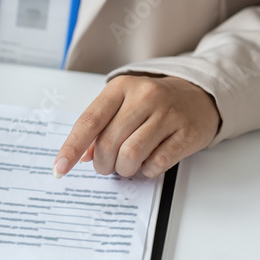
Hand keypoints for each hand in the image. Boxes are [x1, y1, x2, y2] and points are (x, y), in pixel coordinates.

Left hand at [53, 74, 220, 178]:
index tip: (59, 168)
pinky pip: (157, 163)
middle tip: (107, 167)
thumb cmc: (154, 103)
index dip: (71, 148)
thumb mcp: (122, 105)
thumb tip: (81, 156)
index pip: (88, 121)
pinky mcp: (186, 132)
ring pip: (130, 155)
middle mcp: (144, 96)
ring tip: (127, 166)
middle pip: (109, 143)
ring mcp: (167, 113)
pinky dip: (147, 170)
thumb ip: (100, 128)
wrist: (199, 95)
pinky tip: (149, 162)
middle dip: (103, 164)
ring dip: (124, 169)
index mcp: (120, 88)